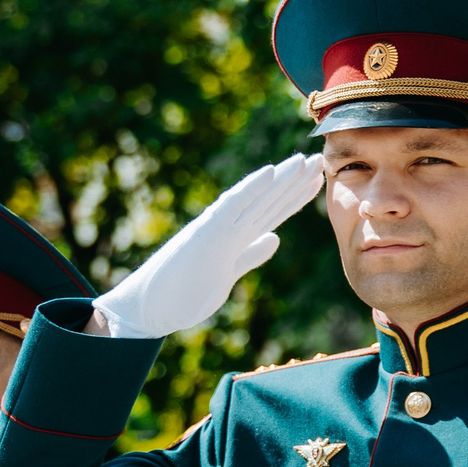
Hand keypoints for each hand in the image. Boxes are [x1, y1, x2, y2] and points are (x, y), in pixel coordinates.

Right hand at [88, 154, 326, 338]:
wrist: (150, 308)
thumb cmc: (183, 293)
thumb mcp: (228, 273)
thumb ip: (250, 254)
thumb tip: (274, 239)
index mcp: (234, 238)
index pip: (271, 213)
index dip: (294, 196)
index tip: (315, 179)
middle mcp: (228, 228)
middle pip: (268, 201)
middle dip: (293, 182)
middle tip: (317, 158)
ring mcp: (218, 229)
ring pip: (256, 200)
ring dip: (282, 180)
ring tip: (305, 160)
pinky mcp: (206, 234)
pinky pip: (232, 208)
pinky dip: (251, 189)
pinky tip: (270, 171)